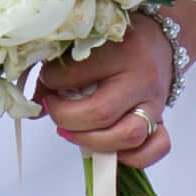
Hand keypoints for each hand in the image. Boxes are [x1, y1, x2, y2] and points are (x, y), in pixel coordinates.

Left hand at [30, 21, 174, 172]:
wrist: (159, 38)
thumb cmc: (118, 40)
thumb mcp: (89, 42)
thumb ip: (60, 68)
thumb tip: (33, 105)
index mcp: (121, 50)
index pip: (75, 75)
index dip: (50, 82)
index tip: (47, 80)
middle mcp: (141, 77)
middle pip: (100, 113)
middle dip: (65, 117)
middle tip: (53, 109)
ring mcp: (155, 101)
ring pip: (128, 135)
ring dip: (91, 141)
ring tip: (72, 132)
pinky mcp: (162, 119)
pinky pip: (157, 147)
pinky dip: (134, 156)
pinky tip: (111, 149)